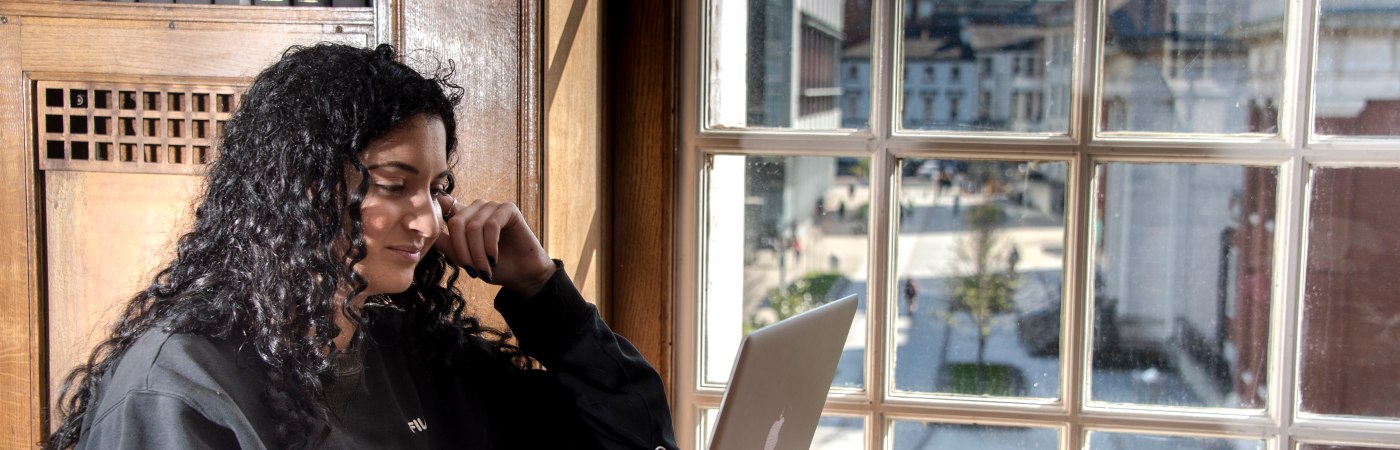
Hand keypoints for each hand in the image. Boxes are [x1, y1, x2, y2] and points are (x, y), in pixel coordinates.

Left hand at [434, 195, 555, 295]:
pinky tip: (494, 258)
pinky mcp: (508, 209)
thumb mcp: (465, 259)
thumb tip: (426, 233)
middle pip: (456, 223)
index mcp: (463, 216)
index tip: (429, 224)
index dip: (436, 211)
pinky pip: (492, 224)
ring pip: (474, 227)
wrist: (521, 274)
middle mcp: (476, 208)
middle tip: (472, 271)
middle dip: (463, 251)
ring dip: (478, 253)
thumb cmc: (493, 267)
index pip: (444, 207)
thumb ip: (447, 244)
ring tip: (485, 269)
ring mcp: (492, 206)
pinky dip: (490, 245)